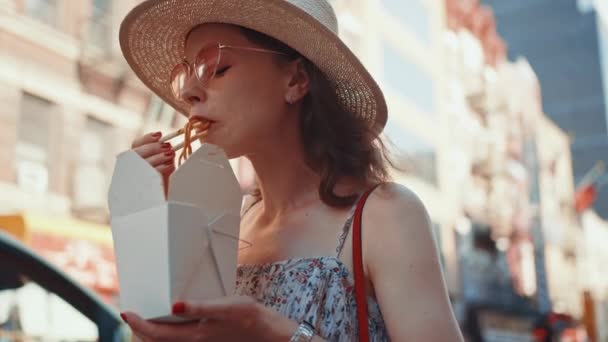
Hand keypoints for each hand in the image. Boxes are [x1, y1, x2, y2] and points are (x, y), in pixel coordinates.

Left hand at [121, 296, 297, 341]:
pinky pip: (179, 338)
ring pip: (168, 341)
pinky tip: (172, 319)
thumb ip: (201, 306)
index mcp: (195, 335)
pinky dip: (168, 331)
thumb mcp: (228, 307)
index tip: (126, 311)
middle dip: (141, 329)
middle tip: (131, 313)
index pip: (156, 334)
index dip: (138, 324)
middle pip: (158, 340)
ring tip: (145, 316)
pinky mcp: (208, 339)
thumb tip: (173, 305)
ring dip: (153, 331)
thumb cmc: (252, 319)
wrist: (271, 334)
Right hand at [131, 132, 174, 194]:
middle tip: (168, 146)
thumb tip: (168, 144)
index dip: (147, 138)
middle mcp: (129, 169)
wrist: (162, 205)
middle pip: (136, 152)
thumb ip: (163, 155)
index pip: (136, 144)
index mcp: (135, 161)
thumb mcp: (165, 167)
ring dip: (158, 156)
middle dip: (154, 147)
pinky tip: (169, 166)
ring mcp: (132, 179)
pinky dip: (159, 168)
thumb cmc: (163, 186)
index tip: (159, 134)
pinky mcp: (138, 189)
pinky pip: (146, 175)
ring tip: (171, 155)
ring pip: (141, 163)